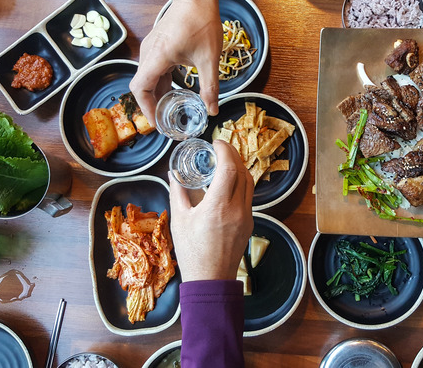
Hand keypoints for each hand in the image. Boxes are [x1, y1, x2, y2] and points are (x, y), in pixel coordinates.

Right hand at [129, 0, 222, 123]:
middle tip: (166, 121)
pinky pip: (152, 68)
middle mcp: (149, 52)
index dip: (146, 108)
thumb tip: (212, 110)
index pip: (140, 88)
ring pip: (147, 76)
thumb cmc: (201, 21)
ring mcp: (152, 47)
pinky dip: (159, 82)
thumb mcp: (210, 59)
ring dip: (156, 93)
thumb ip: (210, 88)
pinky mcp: (157, 44)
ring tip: (170, 108)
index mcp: (158, 56)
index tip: (157, 122)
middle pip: (141, 85)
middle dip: (152, 105)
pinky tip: (174, 89)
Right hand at [169, 140, 253, 281]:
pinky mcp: (250, 223)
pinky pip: (248, 196)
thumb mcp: (179, 220)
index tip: (215, 143)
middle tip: (220, 148)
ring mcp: (246, 217)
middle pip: (243, 171)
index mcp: (218, 207)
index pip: (229, 168)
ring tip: (225, 162)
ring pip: (250, 183)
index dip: (224, 150)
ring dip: (240, 168)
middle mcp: (237, 209)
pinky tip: (229, 183)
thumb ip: (178, 192)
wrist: (210, 280)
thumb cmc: (192, 252)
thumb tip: (173, 173)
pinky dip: (241, 183)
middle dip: (233, 155)